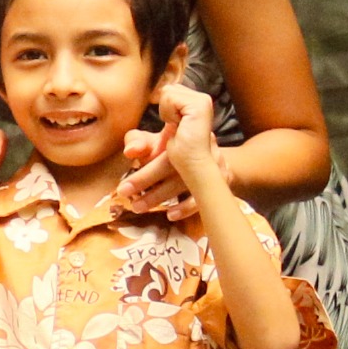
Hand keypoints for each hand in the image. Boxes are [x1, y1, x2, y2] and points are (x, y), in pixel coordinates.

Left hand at [119, 82, 221, 216]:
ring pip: (186, 182)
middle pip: (172, 165)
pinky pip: (205, 196)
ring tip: (139, 206)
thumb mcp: (153, 141)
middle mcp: (200, 147)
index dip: (144, 155)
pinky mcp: (223, 179)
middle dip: (146, 180)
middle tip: (124, 193)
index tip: (125, 172)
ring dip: (161, 197)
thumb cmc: (170, 146)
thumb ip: (137, 142)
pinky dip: (187, 207)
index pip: (162, 145)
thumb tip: (130, 151)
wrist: (206, 151)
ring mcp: (214, 163)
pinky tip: (170, 214)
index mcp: (181, 134)